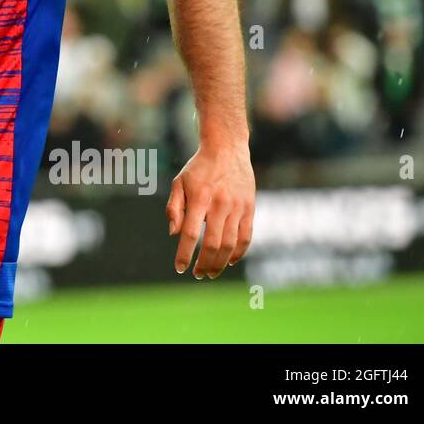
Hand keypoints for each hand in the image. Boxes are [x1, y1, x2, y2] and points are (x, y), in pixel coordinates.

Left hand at [166, 141, 254, 278]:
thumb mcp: (179, 182)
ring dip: (220, 263)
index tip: (180, 268)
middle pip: (213, 244)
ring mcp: (237, 207)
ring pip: (230, 244)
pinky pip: (246, 237)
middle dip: (204, 264)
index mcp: (199, 198)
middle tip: (198, 274)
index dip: (185, 254)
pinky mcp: (249, 209)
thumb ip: (174, 208)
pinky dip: (239, 253)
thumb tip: (174, 234)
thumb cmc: (198, 168)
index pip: (191, 234)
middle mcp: (220, 204)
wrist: (227, 149)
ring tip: (211, 272)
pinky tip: (229, 261)